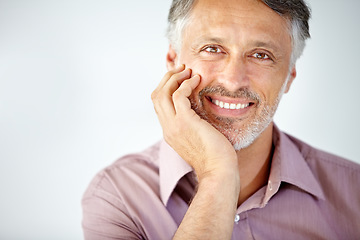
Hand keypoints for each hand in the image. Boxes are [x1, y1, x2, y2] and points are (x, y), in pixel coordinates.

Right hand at [151, 65, 237, 179]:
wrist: (218, 171)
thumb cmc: (215, 157)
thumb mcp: (199, 138)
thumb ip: (193, 125)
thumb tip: (200, 113)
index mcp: (170, 132)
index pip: (160, 105)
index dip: (166, 88)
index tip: (179, 78)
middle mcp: (168, 128)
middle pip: (156, 96)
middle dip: (167, 78)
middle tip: (181, 69)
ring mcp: (174, 125)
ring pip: (162, 93)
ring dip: (174, 78)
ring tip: (187, 70)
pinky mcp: (185, 122)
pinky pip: (179, 95)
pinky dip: (186, 84)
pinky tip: (197, 80)